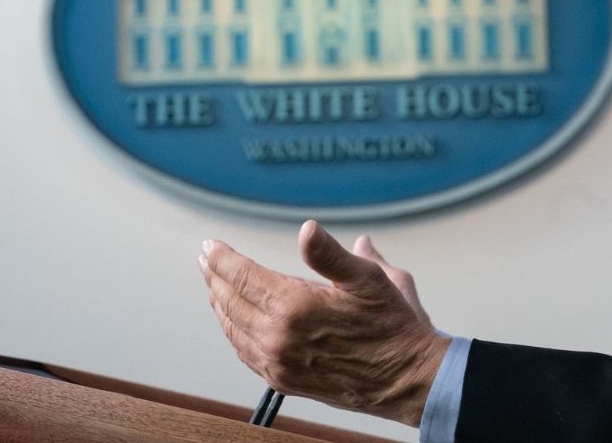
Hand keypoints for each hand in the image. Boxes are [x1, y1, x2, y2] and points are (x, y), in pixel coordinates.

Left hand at [198, 220, 448, 425]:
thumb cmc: (392, 326)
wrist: (405, 379)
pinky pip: (244, 353)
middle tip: (205, 260)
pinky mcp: (284, 381)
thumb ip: (330, 254)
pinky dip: (232, 332)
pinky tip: (233, 322)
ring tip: (214, 285)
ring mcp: (278, 362)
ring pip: (232, 328)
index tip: (210, 245)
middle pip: (230, 301)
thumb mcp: (369, 280)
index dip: (222, 258)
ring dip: (219, 304)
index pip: (243, 276)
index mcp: (295, 307)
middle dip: (214, 277)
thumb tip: (307, 230)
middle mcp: (278, 337)